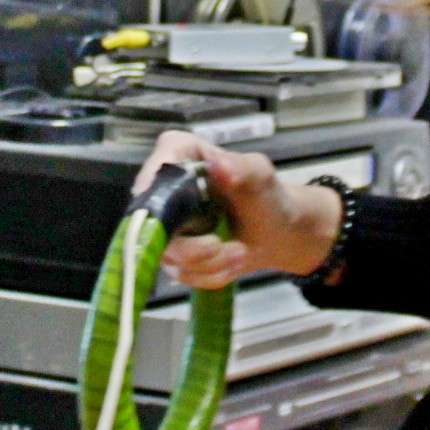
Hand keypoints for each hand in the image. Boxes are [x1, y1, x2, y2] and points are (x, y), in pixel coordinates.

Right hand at [131, 131, 342, 289]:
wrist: (275, 232)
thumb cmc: (264, 196)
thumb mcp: (260, 176)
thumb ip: (243, 168)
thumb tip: (220, 164)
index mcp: (180, 154)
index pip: (159, 163)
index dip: (157, 184)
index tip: (175, 211)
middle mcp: (164, 189)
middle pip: (154, 221)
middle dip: (191, 246)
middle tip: (220, 246)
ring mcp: (164, 224)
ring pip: (169, 255)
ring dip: (209, 263)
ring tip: (240, 253)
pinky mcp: (172, 255)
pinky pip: (182, 274)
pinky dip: (211, 275)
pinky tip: (231, 264)